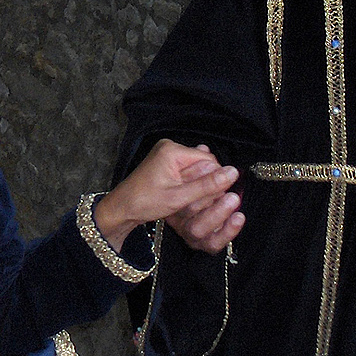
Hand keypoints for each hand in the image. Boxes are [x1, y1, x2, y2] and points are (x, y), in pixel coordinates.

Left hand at [94, 141, 242, 252]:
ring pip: (196, 169)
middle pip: (203, 164)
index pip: (210, 160)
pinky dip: (188, 183)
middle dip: (204, 183)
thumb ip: (207, 185)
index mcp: (173, 150)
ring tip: (185, 199)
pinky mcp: (165, 162)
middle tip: (193, 201)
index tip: (209, 199)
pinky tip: (182, 194)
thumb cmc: (145, 203)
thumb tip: (233, 173)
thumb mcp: (179, 197)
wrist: (121, 209)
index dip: (214, 181)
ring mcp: (167, 154)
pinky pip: (186, 171)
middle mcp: (170, 147)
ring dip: (196, 185)